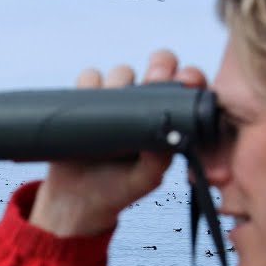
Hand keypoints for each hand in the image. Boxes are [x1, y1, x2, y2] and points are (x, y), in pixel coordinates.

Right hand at [29, 50, 207, 235]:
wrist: (75, 200)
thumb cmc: (117, 191)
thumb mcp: (144, 180)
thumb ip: (159, 160)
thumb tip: (166, 135)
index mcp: (166, 120)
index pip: (184, 89)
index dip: (189, 78)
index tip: (188, 80)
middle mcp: (142, 106)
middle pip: (156, 69)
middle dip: (160, 66)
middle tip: (155, 78)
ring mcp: (113, 103)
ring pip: (121, 72)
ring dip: (120, 78)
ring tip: (113, 98)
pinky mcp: (84, 103)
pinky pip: (87, 80)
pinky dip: (88, 82)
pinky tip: (89, 96)